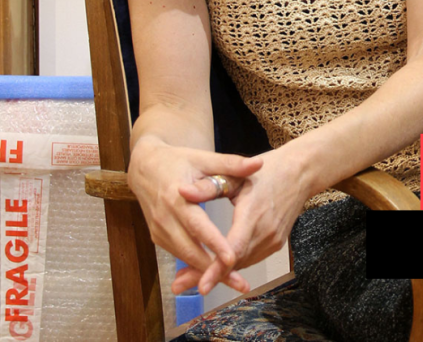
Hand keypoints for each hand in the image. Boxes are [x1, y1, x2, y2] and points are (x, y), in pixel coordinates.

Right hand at [127, 136, 262, 294]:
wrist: (145, 167)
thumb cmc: (179, 161)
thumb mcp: (205, 158)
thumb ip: (232, 164)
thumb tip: (260, 163)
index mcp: (176, 197)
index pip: (197, 225)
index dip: (214, 244)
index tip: (232, 258)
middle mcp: (165, 218)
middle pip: (190, 250)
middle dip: (214, 269)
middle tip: (239, 282)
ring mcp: (159, 231)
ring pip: (185, 257)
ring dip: (207, 272)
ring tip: (233, 281)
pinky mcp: (158, 237)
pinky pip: (180, 254)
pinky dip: (196, 266)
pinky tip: (215, 274)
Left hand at [175, 145, 309, 294]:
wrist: (301, 172)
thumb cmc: (267, 171)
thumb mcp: (236, 175)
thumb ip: (208, 187)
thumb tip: (180, 191)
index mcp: (254, 213)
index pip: (233, 249)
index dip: (215, 269)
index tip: (199, 285)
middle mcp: (266, 232)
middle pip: (234, 262)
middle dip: (207, 273)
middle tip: (178, 284)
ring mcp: (273, 240)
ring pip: (242, 263)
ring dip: (218, 271)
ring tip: (189, 277)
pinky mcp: (276, 243)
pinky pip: (251, 257)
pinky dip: (233, 263)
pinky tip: (215, 266)